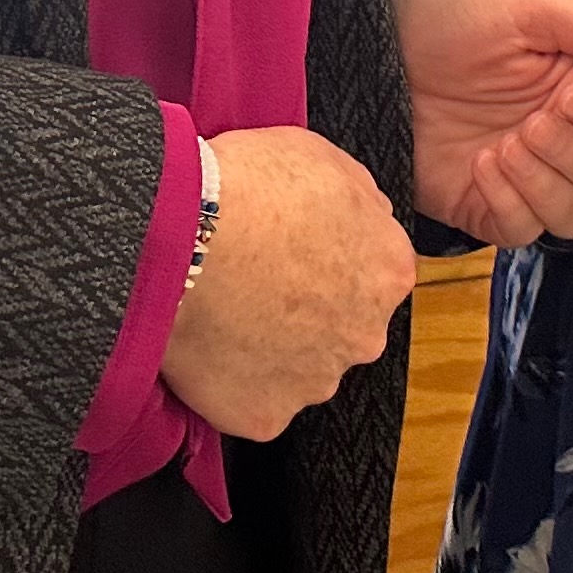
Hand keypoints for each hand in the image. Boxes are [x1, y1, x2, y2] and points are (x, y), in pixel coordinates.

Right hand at [160, 126, 414, 439]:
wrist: (184, 236)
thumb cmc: (248, 187)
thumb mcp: (322, 157)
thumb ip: (358, 199)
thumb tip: (362, 215)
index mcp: (388, 270)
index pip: (372, 272)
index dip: (328, 258)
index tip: (292, 249)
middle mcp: (365, 334)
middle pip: (340, 326)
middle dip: (305, 310)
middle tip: (254, 281)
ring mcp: (316, 381)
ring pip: (298, 366)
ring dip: (270, 347)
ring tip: (223, 311)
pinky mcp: (267, 415)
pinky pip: (253, 401)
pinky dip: (233, 382)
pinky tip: (208, 346)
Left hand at [396, 0, 572, 245]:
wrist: (373, 49)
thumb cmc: (447, 15)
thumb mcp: (526, 7)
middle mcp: (560, 136)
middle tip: (532, 121)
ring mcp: (523, 176)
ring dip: (545, 182)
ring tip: (503, 146)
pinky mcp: (484, 206)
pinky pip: (524, 231)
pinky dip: (510, 203)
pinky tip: (480, 166)